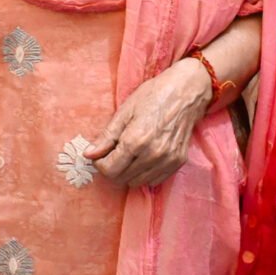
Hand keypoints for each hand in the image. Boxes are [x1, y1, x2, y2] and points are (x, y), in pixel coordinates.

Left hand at [83, 58, 212, 187]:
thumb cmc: (153, 95)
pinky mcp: (178, 163)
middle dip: (112, 168)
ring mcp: (167, 161)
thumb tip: (88, 154)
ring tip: (128, 154)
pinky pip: (154, 180)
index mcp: (136, 140)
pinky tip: (143, 157)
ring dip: (127, 173)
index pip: (109, 170)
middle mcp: (152, 155)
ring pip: (137, 182)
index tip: (100, 154)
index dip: (100, 164)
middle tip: (112, 153)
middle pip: (121, 179)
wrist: (186, 91)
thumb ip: (107, 136)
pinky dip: (144, 174)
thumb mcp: (125, 110)